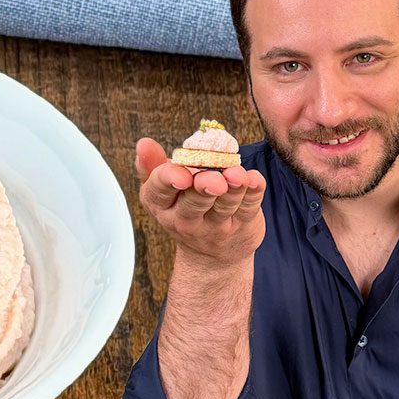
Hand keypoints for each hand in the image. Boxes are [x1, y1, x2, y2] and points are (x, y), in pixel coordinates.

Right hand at [135, 137, 266, 265]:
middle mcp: (186, 220)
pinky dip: (254, 192)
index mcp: (161, 205)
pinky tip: (254, 179)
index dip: (169, 180)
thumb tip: (143, 143)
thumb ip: (152, 166)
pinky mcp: (242, 225)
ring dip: (232, 189)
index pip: (160, 192)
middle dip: (204, 188)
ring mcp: (216, 225)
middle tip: (215, 180)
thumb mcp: (162, 192)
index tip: (181, 175)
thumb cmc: (182, 209)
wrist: (211, 256)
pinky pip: (249, 207)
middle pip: (194, 202)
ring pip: (224, 205)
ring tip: (238, 175)